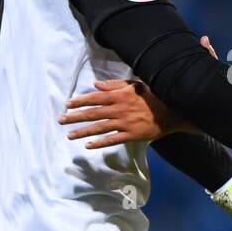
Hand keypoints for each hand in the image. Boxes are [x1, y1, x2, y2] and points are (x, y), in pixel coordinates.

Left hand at [59, 79, 182, 147]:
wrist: (171, 110)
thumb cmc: (152, 95)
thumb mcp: (134, 84)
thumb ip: (114, 85)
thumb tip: (96, 85)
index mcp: (119, 95)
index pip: (94, 98)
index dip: (79, 101)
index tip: (67, 105)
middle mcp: (119, 109)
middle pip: (92, 113)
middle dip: (75, 117)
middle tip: (60, 120)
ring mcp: (124, 123)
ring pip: (99, 127)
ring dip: (83, 132)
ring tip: (69, 135)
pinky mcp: (131, 135)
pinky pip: (112, 139)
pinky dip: (100, 143)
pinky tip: (88, 146)